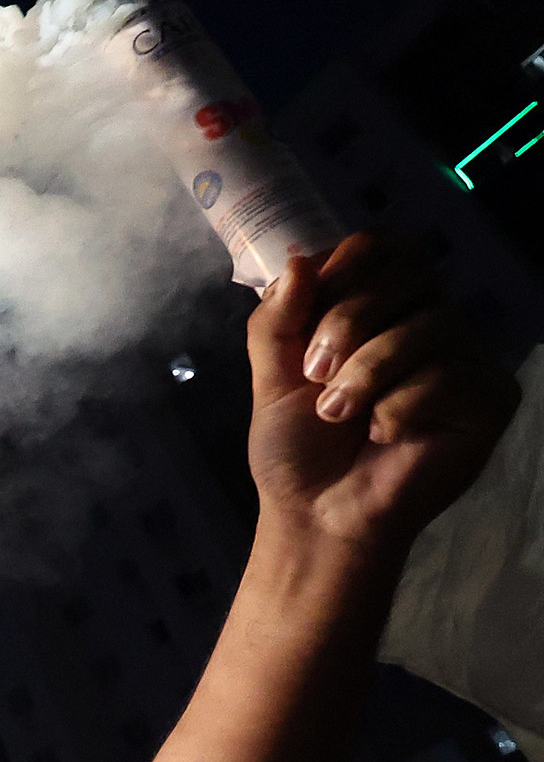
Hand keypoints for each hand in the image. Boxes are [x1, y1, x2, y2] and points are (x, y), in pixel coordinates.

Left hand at [246, 234, 517, 557]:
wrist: (317, 514)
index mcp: (379, 306)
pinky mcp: (490, 398)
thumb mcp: (270, 376)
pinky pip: (451, 375)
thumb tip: (300, 259)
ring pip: (431, 325)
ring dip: (367, 373)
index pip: (380, 248)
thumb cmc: (297, 448)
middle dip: (348, 323)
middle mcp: (429, 320)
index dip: (344, 270)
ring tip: (338, 415)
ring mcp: (466, 357)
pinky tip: (384, 436)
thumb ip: (278, 318)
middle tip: (315, 374)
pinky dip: (400, 408)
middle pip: (408, 274)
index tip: (307, 316)